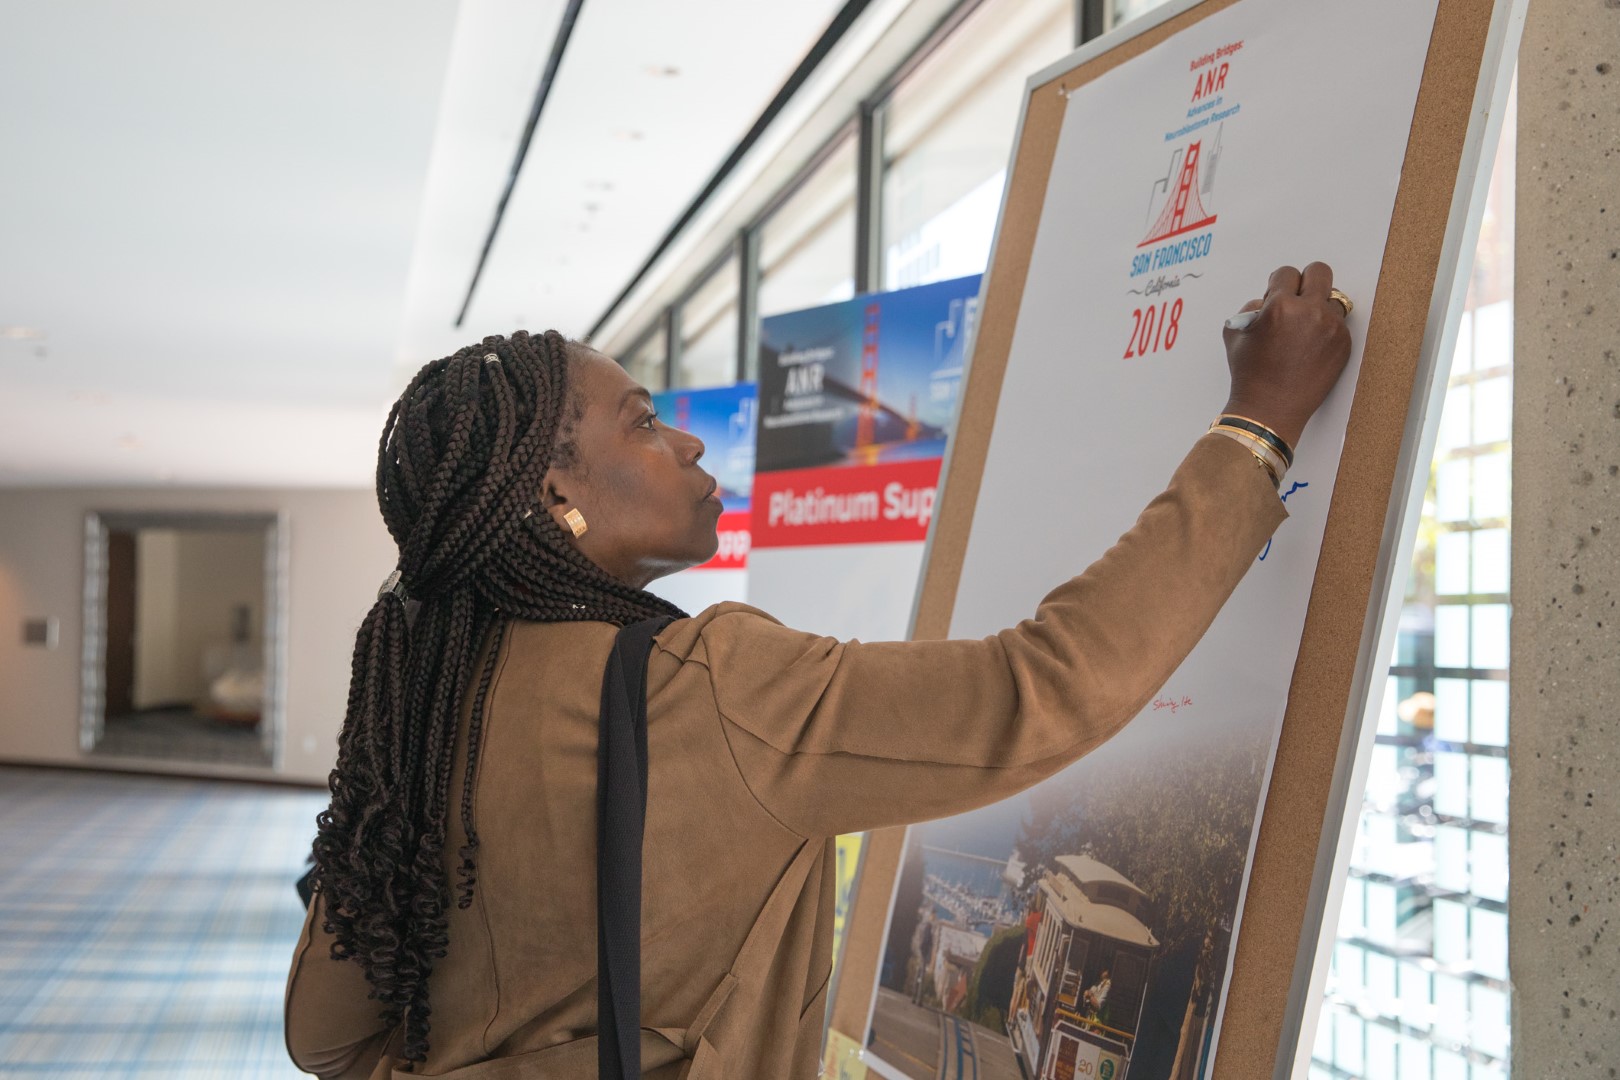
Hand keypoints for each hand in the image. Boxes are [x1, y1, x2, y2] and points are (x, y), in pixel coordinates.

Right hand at [1220, 262, 1352, 447]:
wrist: (1270, 410)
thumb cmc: (1250, 375)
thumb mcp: (1234, 334)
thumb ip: (1251, 308)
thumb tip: (1268, 299)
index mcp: (1280, 306)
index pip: (1287, 273)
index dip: (1279, 283)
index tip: (1278, 294)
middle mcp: (1310, 312)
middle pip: (1320, 272)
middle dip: (1308, 280)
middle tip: (1299, 295)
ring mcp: (1331, 328)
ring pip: (1333, 299)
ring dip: (1319, 306)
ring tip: (1305, 327)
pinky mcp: (1343, 344)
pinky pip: (1339, 323)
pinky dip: (1326, 329)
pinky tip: (1310, 347)